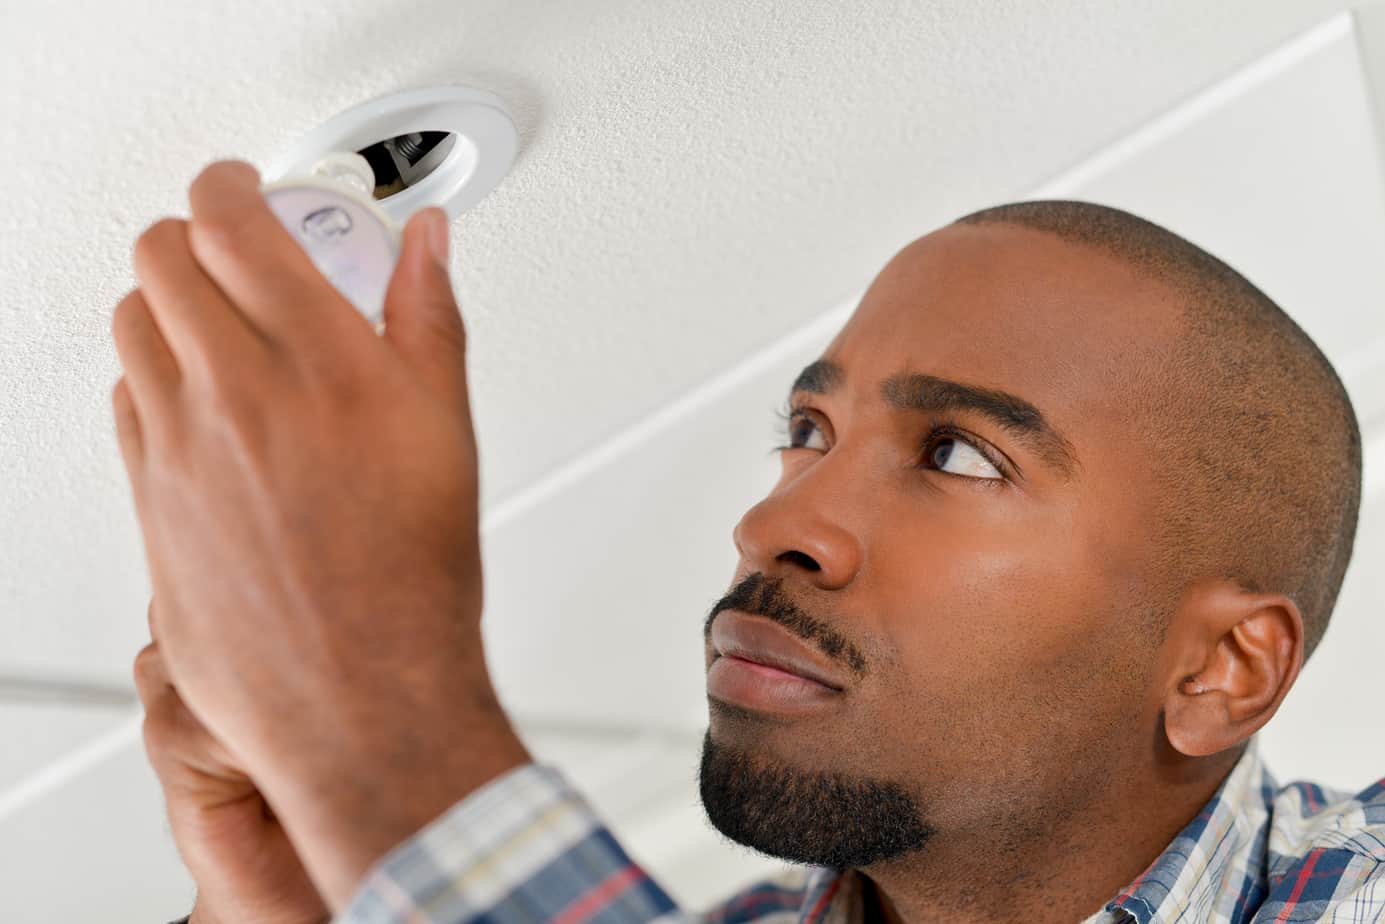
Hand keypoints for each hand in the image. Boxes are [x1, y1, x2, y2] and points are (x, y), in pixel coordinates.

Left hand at [112, 161, 530, 909]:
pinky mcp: (149, 499)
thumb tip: (426, 245)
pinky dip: (153, 374)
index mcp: (317, 361)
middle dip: (193, 232)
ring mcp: (179, 448)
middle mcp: (233, 393)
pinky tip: (202, 396)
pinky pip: (125, 401)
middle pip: (159, 256)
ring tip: (220, 321)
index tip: (245, 185)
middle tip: (234, 247)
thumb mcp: (447, 427)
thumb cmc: (412, 575)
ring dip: (167, 300)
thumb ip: (428, 315)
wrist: (363, 692)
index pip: (230, 221)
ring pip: (130, 323)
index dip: (230, 183)